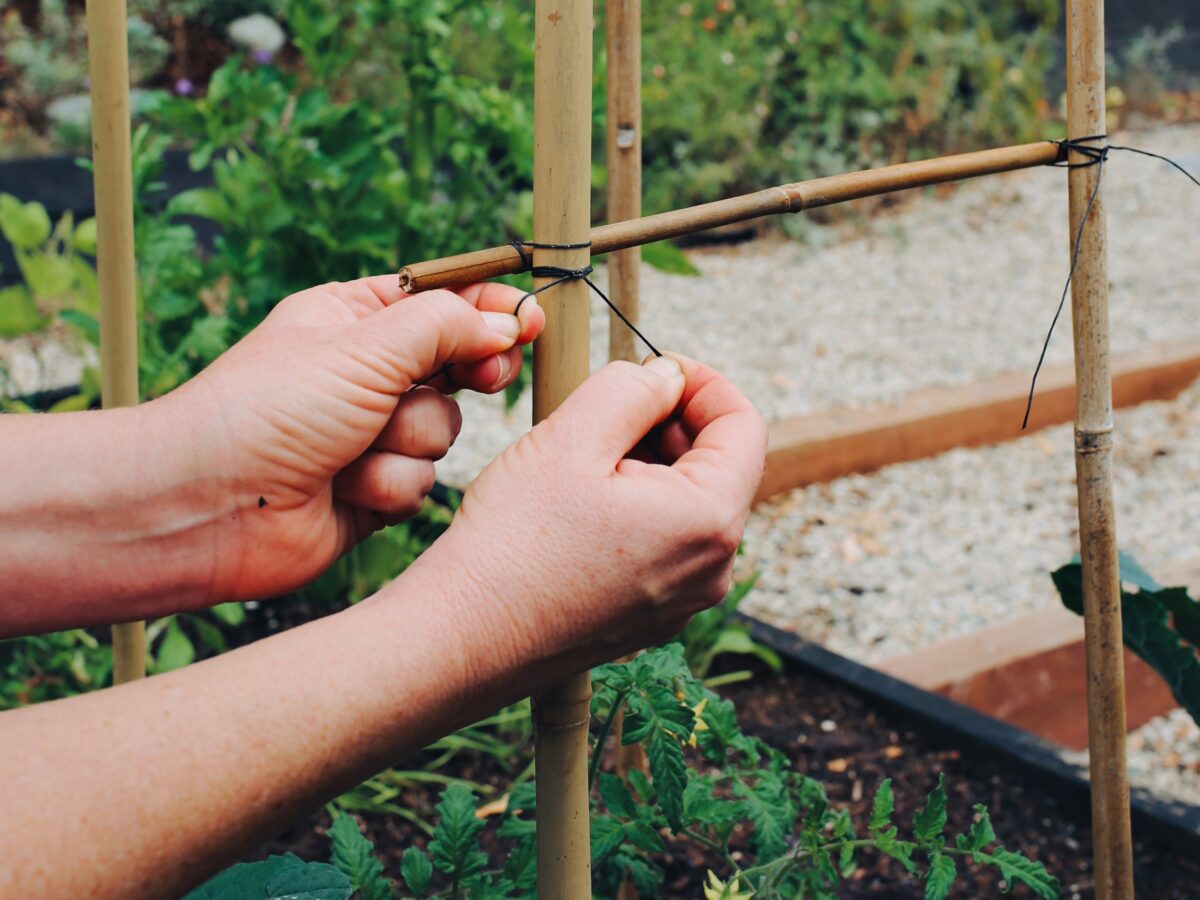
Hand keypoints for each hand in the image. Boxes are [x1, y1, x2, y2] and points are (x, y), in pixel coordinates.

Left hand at [158, 276, 544, 601]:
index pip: (439, 300)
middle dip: (464, 377)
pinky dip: (390, 486)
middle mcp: (364, 375)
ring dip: (408, 441)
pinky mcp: (373, 489)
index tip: (532, 317)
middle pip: (456, 365)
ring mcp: (370, 434)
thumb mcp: (363, 347)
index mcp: (352, 320)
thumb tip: (506, 321)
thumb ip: (446, 325)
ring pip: (443, 429)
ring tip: (354, 448)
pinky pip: (421, 482)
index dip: (489, 306)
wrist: (211, 507)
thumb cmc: (268, 410)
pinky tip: (346, 490)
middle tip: (483, 379)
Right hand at [406, 354, 766, 682]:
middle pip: (721, 463)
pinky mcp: (653, 615)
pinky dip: (638, 506)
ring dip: (651, 462)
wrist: (462, 638)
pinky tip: (580, 504)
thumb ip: (634, 387)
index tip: (652, 364)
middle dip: (671, 421)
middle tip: (605, 406)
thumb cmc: (511, 542)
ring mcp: (685, 599)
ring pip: (690, 501)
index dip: (701, 380)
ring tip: (583, 458)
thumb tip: (668, 377)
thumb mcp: (572, 436)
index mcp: (708, 520)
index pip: (742, 423)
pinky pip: (667, 541)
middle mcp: (713, 568)